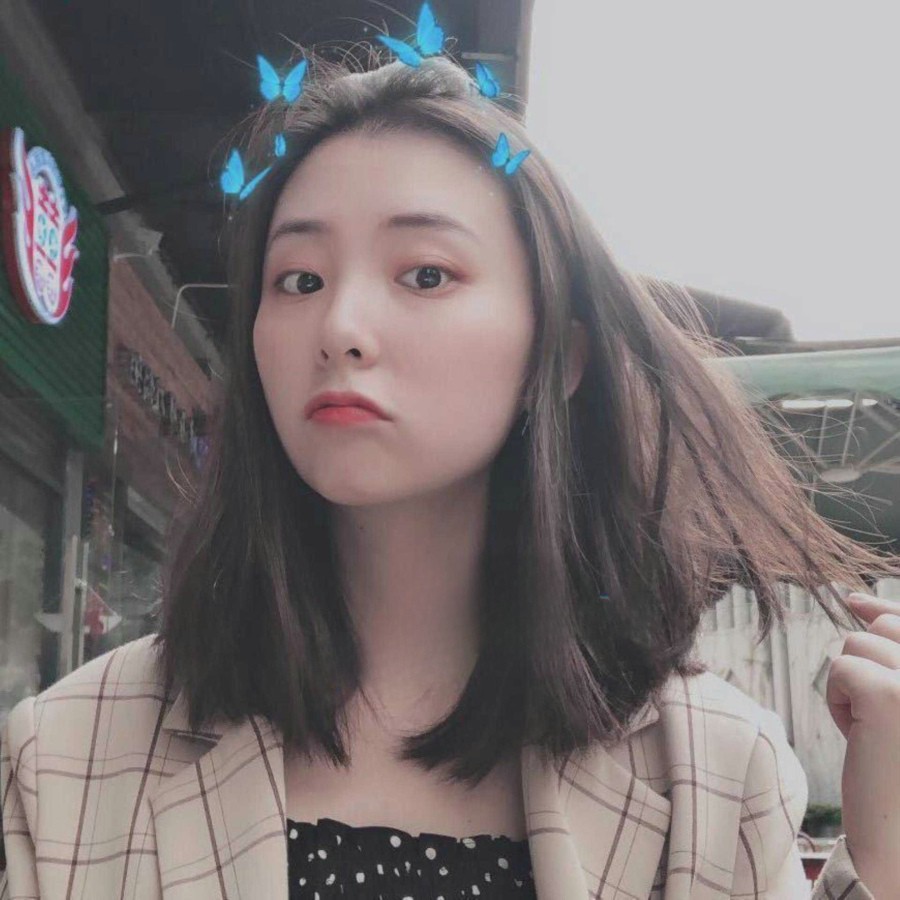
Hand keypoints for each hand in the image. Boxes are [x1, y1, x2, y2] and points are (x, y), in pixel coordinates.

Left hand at [827, 592, 899, 897]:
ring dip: (852, 686)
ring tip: (876, 733)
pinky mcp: (891, 696)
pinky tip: (860, 738)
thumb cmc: (899, 773)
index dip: (881, 608)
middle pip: (887, 626)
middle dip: (868, 664)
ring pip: (858, 644)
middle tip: (881, 719)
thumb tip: (858, 601)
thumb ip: (896, 654)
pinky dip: (838, 701)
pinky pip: (841, 668)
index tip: (852, 600)